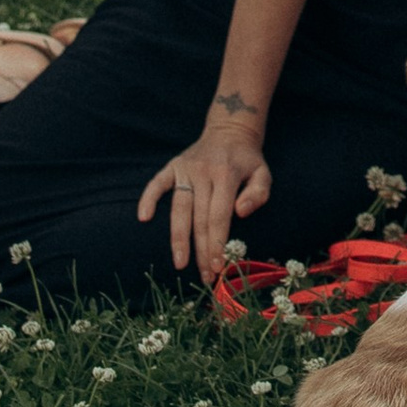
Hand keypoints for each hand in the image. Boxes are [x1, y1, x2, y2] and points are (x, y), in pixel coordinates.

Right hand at [138, 117, 269, 280]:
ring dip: (178, 238)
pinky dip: (148, 198)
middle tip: (204, 276)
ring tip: (180, 262)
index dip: (217, 243)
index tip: (218, 266)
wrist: (229, 130)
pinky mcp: (173, 166)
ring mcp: (185, 169)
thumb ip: (258, 193)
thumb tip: (241, 212)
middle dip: (201, 250)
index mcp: (226, 174)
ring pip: (178, 208)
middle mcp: (203, 171)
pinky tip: (143, 218)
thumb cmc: (248, 160)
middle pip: (199, 218)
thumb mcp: (263, 173)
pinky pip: (157, 183)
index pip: (219, 216)